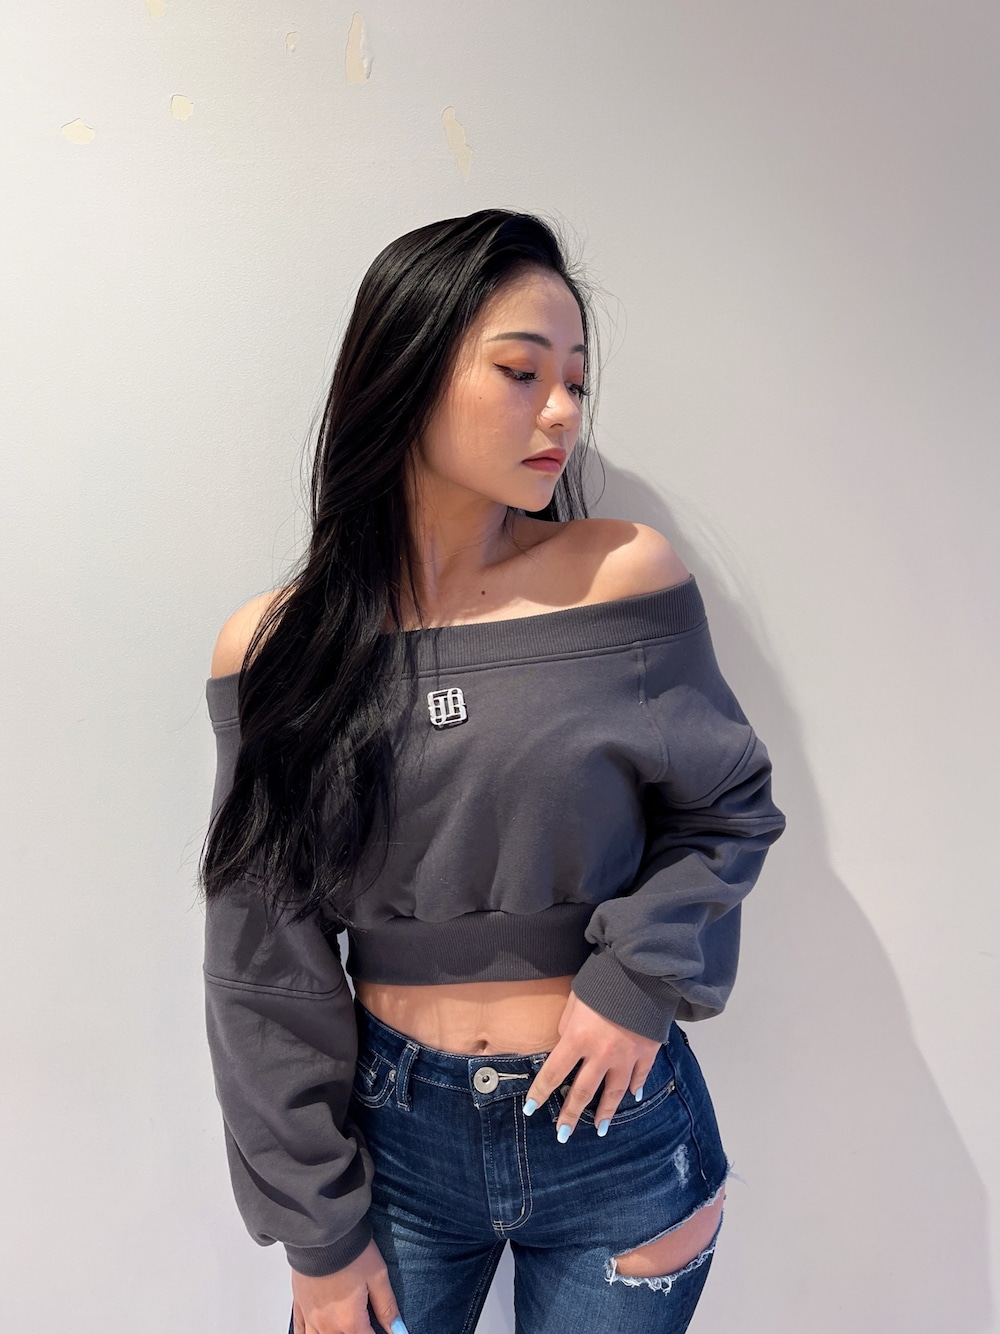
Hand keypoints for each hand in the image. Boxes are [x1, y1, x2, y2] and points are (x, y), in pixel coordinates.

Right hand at [290, 1239, 407, 1333]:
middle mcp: (327, 1325)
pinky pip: (300, 1330)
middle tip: (365, 1323)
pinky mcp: (299, 1304)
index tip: (381, 1328)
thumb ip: (387, 1307)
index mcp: (350, 1321)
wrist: (322, 1231)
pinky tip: (316, 1331)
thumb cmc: (350, 1250)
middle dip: (357, 1333)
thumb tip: (398, 1329)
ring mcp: (310, 1316)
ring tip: (344, 1327)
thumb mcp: (378, 1276)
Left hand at [522, 991, 661, 1139]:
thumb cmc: (603, 981)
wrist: (641, 972)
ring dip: (605, 1113)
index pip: (553, 1073)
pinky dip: (635, 1088)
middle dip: (570, 1115)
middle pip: (582, 1091)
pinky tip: (632, 1098)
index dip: (540, 1092)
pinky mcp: (647, 1051)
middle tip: (562, 1134)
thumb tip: (565, 1043)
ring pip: (614, 1093)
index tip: (530, 1108)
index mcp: (578, 1038)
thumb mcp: (575, 1000)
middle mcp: (601, 1053)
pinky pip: (640, 1076)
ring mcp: (626, 1056)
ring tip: (599, 1129)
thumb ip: (568, 1025)